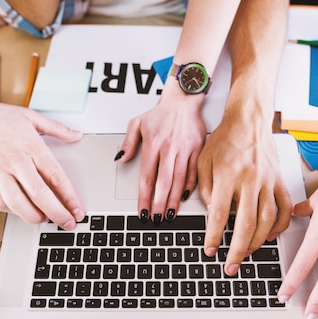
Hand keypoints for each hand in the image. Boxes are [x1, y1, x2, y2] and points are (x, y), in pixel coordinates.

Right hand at [0, 99, 84, 228]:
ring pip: (19, 203)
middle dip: (57, 213)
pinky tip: (20, 211)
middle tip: (67, 223)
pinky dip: (12, 210)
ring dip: (34, 216)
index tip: (78, 210)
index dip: (69, 197)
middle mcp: (16, 162)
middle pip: (41, 195)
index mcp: (31, 147)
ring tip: (44, 219)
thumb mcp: (28, 116)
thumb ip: (56, 128)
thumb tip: (76, 135)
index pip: (56, 177)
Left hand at [116, 87, 205, 222]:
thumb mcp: (137, 123)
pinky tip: (184, 198)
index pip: (147, 176)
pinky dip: (189, 186)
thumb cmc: (161, 113)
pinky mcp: (198, 148)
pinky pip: (194, 171)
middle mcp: (169, 147)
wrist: (184, 100)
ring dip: (174, 199)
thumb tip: (120, 159)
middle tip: (157, 219)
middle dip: (160, 203)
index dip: (144, 197)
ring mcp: (185, 149)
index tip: (143, 211)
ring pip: (179, 179)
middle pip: (163, 182)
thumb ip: (128, 143)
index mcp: (153, 143)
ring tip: (170, 214)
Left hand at [198, 123, 291, 275]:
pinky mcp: (279, 181)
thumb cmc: (225, 139)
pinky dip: (279, 227)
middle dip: (237, 250)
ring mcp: (268, 181)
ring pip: (267, 220)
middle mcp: (250, 180)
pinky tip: (268, 237)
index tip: (210, 249)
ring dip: (256, 243)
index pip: (219, 214)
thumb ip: (204, 188)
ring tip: (246, 254)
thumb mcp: (203, 161)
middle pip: (245, 224)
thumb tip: (211, 215)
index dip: (213, 236)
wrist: (248, 120)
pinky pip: (285, 209)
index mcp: (228, 174)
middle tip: (230, 265)